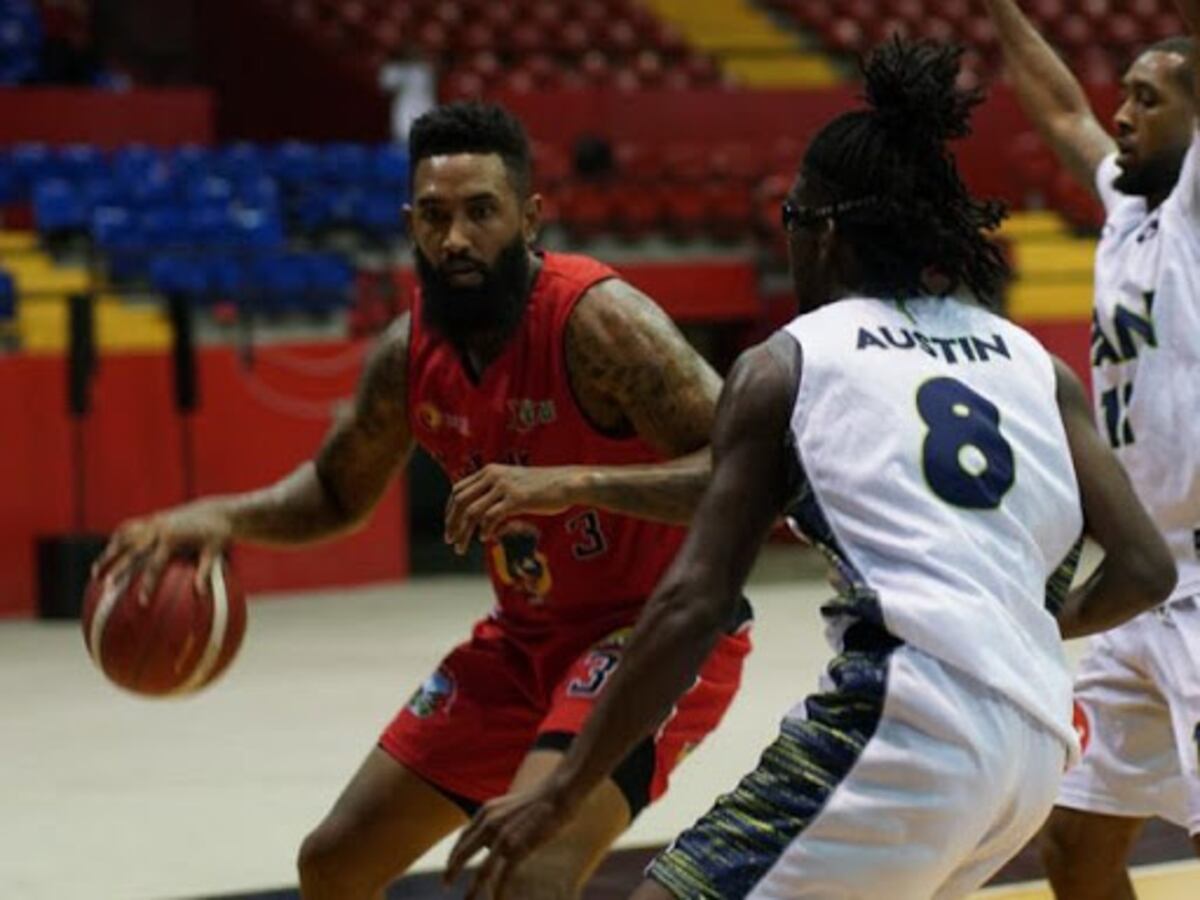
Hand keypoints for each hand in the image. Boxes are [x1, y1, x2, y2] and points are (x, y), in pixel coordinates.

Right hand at [92, 503, 232, 601]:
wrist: (216, 511)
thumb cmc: (218, 535)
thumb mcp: (215, 552)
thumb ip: (206, 571)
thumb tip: (202, 595)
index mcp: (173, 539)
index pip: (156, 565)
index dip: (148, 584)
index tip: (141, 603)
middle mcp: (159, 529)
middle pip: (131, 551)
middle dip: (117, 569)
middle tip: (106, 588)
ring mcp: (153, 522)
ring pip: (123, 539)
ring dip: (108, 555)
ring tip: (95, 574)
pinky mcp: (152, 518)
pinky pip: (129, 528)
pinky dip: (116, 541)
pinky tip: (108, 555)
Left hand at [444, 465, 582, 553]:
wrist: (566, 483)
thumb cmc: (542, 488)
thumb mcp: (513, 484)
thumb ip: (495, 494)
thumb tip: (480, 516)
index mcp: (489, 471)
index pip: (458, 490)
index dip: (449, 510)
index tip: (450, 527)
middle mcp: (493, 476)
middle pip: (460, 501)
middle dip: (452, 523)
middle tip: (450, 541)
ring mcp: (504, 486)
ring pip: (472, 512)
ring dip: (463, 532)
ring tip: (461, 547)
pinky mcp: (516, 499)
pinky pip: (491, 517)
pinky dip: (485, 530)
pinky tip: (486, 538)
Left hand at [444, 780, 579, 899]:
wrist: (557, 793)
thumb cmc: (539, 800)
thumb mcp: (509, 806)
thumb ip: (498, 820)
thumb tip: (493, 840)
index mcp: (486, 812)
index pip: (463, 837)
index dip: (454, 854)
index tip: (449, 866)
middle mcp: (490, 824)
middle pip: (463, 853)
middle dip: (452, 871)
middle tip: (445, 885)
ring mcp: (503, 837)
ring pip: (482, 871)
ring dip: (473, 889)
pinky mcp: (518, 848)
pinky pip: (504, 876)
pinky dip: (499, 891)